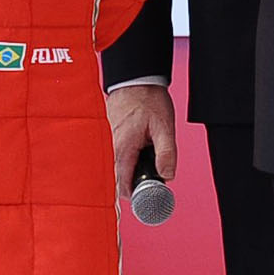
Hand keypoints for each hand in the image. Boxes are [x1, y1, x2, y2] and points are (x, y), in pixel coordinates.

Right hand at [106, 83, 176, 198]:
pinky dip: (124, 159)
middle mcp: (109, 148)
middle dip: (134, 183)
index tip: (148, 194)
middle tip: (151, 175)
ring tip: (144, 160)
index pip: (123, 186)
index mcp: (123, 149)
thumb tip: (167, 176)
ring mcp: (105, 142)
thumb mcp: (165, 127)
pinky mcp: (106, 136)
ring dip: (129, 171)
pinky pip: (112, 157)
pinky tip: (136, 150)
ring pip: (115, 169)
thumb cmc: (149, 100)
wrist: (135, 79)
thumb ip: (167, 153)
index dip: (136, 195)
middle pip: (118, 180)